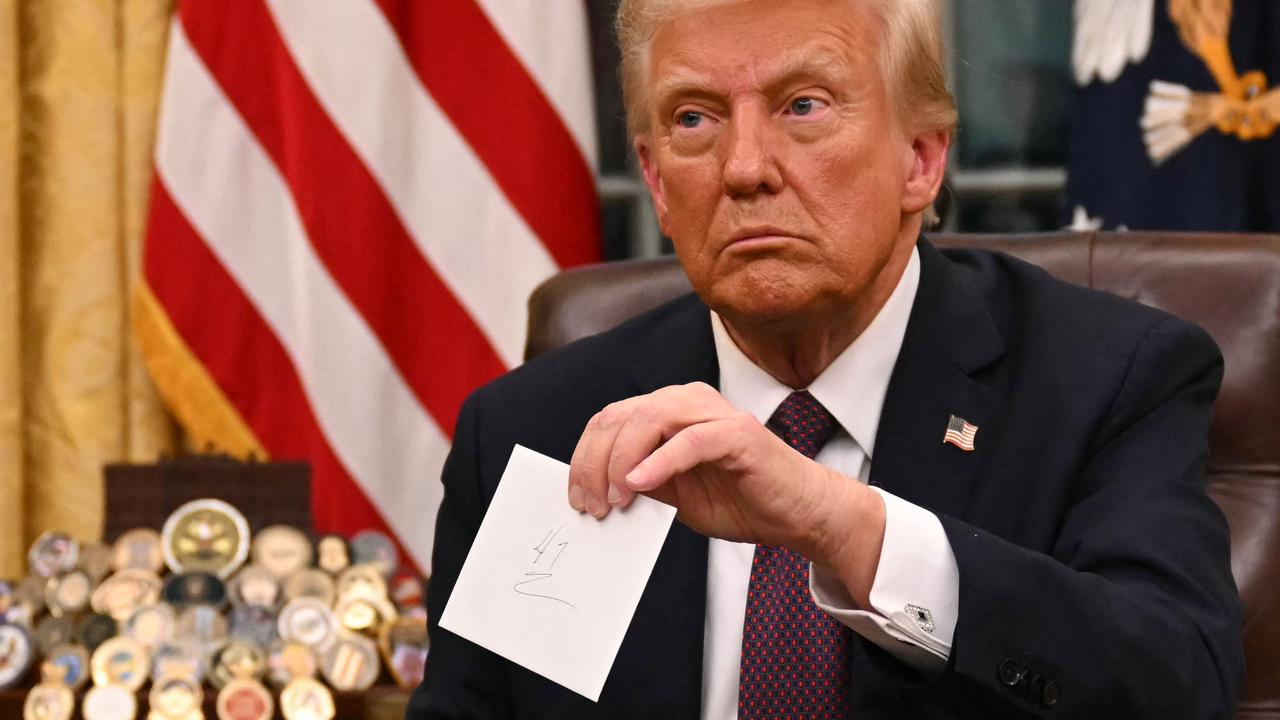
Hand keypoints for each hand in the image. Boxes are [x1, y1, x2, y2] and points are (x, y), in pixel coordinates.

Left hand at [566, 382, 884, 600]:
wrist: (799, 513)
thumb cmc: (741, 500)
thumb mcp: (676, 495)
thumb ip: (642, 482)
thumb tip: (597, 491)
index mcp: (669, 410)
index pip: (611, 420)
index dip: (584, 457)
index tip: (576, 498)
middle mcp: (688, 400)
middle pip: (621, 417)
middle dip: (595, 463)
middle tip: (591, 505)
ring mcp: (714, 412)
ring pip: (649, 419)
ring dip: (621, 461)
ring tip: (615, 498)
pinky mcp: (738, 433)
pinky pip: (689, 440)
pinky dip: (659, 462)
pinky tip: (639, 485)